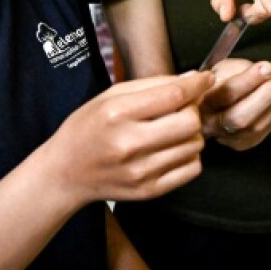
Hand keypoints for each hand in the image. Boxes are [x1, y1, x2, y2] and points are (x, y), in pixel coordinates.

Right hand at [48, 71, 211, 204]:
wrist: (65, 173)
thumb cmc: (87, 129)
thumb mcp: (109, 96)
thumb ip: (151, 86)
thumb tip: (192, 79)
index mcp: (118, 114)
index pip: (173, 96)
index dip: (197, 84)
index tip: (206, 78)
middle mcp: (130, 144)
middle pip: (190, 122)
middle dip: (193, 110)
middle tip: (183, 109)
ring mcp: (140, 171)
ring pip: (194, 145)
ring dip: (192, 134)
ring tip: (173, 130)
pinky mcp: (148, 191)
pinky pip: (192, 169)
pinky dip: (189, 156)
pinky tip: (172, 149)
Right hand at [201, 58, 270, 150]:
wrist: (213, 104)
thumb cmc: (219, 83)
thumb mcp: (223, 69)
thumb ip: (242, 70)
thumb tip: (267, 70)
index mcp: (202, 101)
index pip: (226, 93)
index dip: (249, 80)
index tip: (266, 67)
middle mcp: (211, 124)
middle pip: (239, 117)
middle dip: (264, 97)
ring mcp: (226, 138)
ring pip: (254, 127)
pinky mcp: (242, 144)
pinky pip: (263, 130)